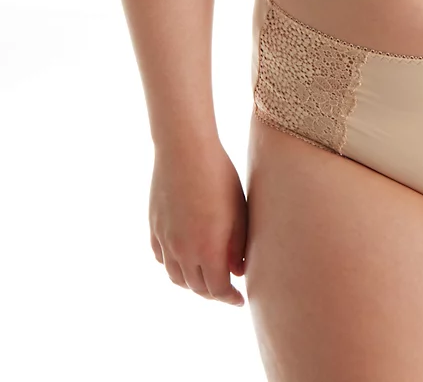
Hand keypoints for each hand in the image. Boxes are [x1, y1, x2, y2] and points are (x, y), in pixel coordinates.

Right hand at [149, 142, 247, 306]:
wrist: (185, 151)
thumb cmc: (219, 176)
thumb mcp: (238, 211)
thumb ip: (238, 245)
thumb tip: (237, 270)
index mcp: (207, 249)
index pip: (218, 289)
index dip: (229, 298)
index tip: (240, 300)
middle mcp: (182, 251)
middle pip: (196, 286)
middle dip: (213, 292)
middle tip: (226, 290)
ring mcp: (165, 240)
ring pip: (176, 277)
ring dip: (192, 283)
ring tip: (206, 279)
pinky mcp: (154, 228)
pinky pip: (162, 258)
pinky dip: (174, 266)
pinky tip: (184, 260)